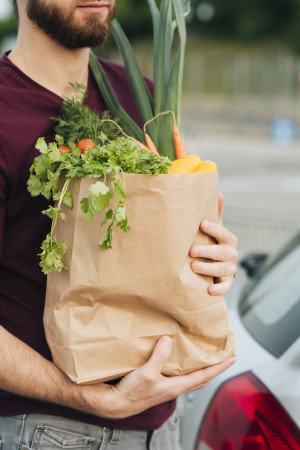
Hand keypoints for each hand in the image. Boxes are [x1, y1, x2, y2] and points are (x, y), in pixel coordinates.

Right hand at [81, 337, 235, 418]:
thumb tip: (170, 341)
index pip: (204, 376)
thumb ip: (159, 356)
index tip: (232, 358)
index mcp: (176, 386)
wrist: (117, 403)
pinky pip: (178, 374)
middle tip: (225, 357)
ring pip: (191, 377)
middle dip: (215, 367)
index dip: (219, 367)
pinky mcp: (159, 384)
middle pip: (202, 378)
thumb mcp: (147, 373)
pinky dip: (186, 367)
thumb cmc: (132, 393)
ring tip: (206, 356)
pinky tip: (179, 358)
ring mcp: (167, 387)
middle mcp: (175, 388)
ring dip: (202, 367)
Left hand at [190, 193, 237, 295]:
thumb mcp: (216, 229)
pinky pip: (224, 287)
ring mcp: (230, 269)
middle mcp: (231, 254)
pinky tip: (208, 290)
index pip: (223, 233)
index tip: (201, 224)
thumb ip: (217, 213)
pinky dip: (218, 290)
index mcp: (228, 239)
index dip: (213, 229)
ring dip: (208, 269)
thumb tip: (217, 192)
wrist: (219, 265)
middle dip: (207, 251)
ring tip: (193, 267)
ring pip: (221, 270)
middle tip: (191, 250)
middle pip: (221, 253)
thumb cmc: (214, 243)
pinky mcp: (227, 283)